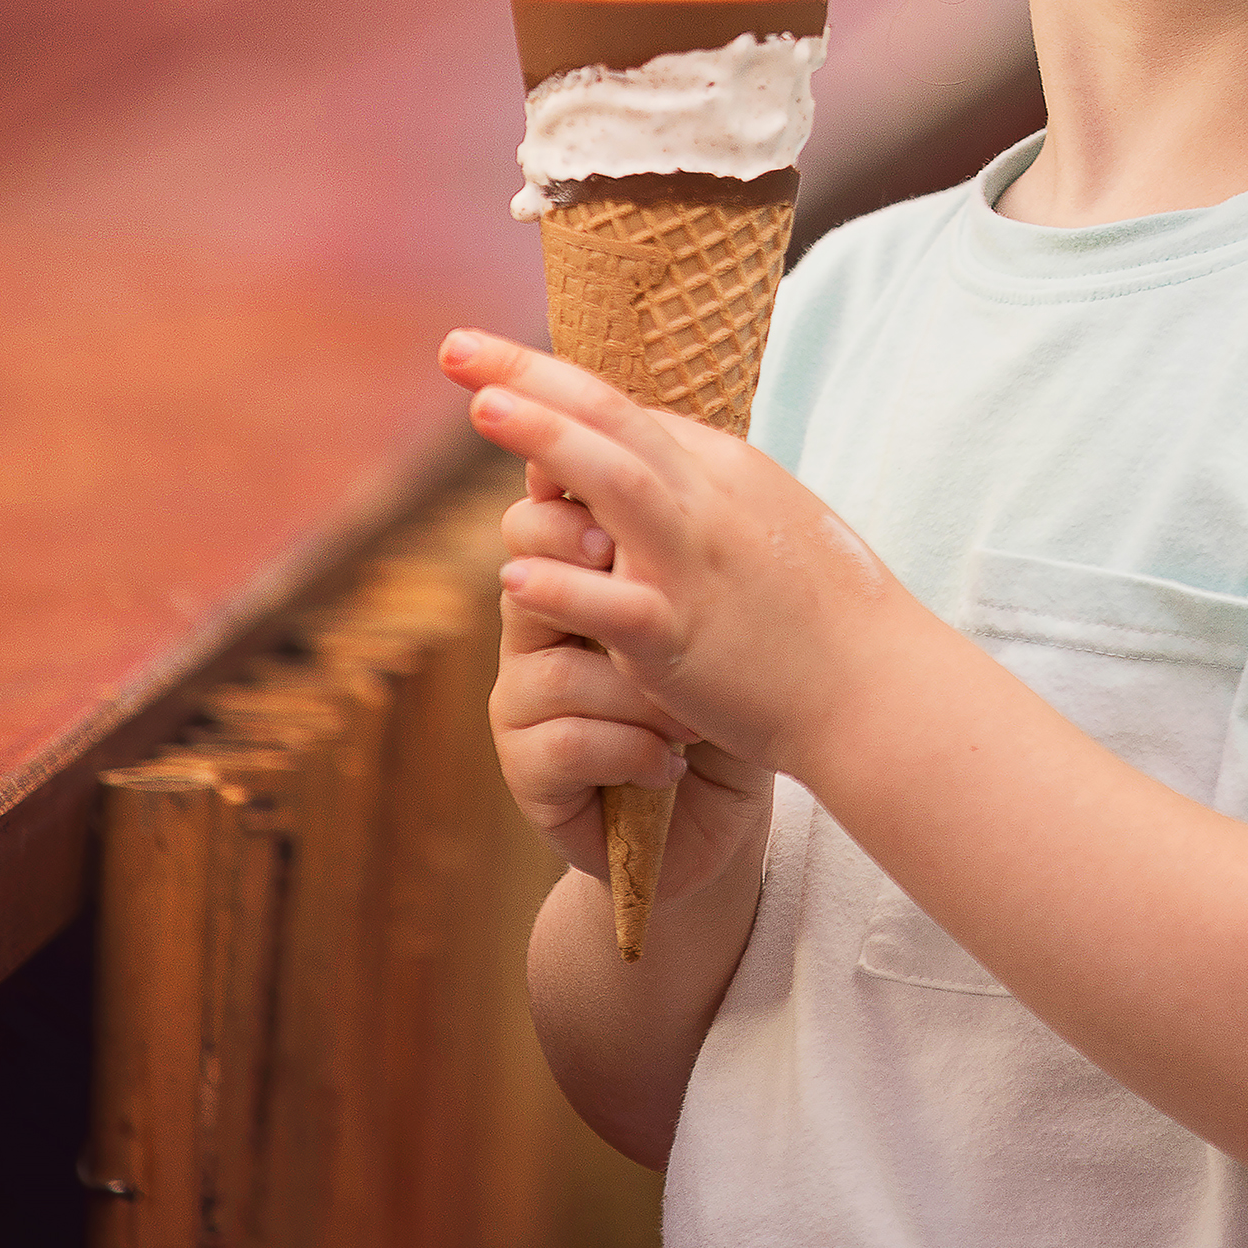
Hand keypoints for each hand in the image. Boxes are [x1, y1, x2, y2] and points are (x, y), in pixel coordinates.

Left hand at [439, 327, 905, 785]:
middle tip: (457, 346)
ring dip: (546, 441)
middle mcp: (706, 499)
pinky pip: (618, 607)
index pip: (625, 411)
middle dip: (530, 377)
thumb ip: (700, 486)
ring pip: (616, 484)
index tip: (495, 365)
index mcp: (721, 469)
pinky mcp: (684, 637)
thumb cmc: (821, 607)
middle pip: (611, 419)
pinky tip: (514, 577)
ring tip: (480, 408)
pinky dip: (567, 588)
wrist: (874, 683)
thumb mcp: (763, 518)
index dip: (554, 384)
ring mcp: (693, 565)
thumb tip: (642, 453)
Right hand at [486, 469, 773, 907]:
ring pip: (554, 668)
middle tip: (611, 569)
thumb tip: (677, 440)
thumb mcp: (709, 606)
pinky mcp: (531, 776)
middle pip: (522, 578)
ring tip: (690, 715)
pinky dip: (634, 751)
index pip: (548, 514)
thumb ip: (681, 534)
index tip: (611, 508)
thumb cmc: (725, 692)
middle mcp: (538, 635)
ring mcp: (524, 708)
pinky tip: (672, 762)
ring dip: (637, 694)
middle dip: (568, 572)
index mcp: (577, 579)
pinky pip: (566, 743)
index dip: (566, 501)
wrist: (725, 807)